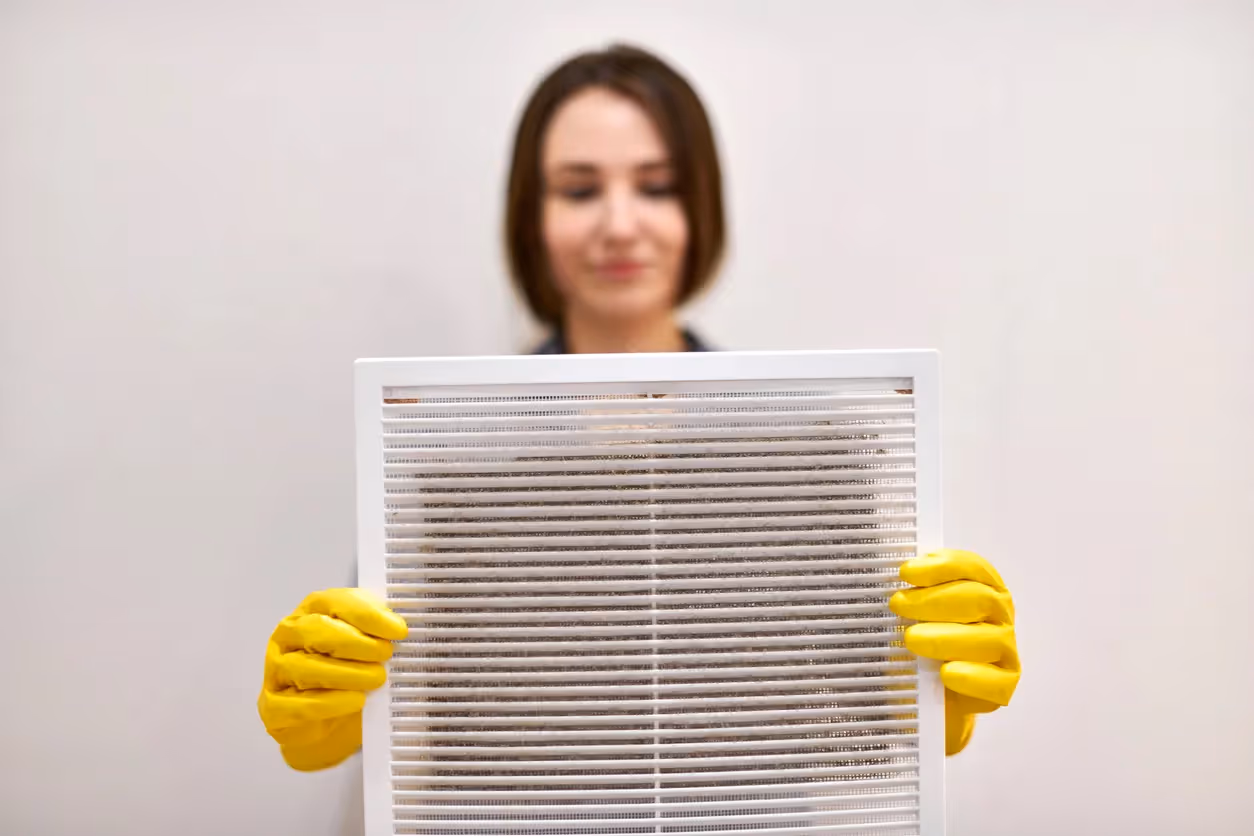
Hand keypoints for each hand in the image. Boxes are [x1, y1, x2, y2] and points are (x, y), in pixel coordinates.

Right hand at [257, 588, 408, 770]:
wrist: (327, 724)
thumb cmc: (346, 674)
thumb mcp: (365, 645)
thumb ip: (378, 630)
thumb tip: (399, 627)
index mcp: (311, 611)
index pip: (337, 602)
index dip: (370, 615)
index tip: (398, 630)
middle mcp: (288, 636)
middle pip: (317, 631)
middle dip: (357, 643)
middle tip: (385, 655)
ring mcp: (276, 670)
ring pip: (306, 667)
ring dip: (347, 674)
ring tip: (376, 679)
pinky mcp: (273, 706)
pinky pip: (298, 704)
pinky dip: (331, 703)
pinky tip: (355, 700)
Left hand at [889, 549, 1019, 754]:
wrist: (932, 696)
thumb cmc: (924, 645)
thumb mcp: (912, 616)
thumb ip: (908, 595)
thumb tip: (879, 578)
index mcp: (983, 588)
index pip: (972, 567)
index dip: (941, 565)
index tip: (906, 572)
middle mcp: (999, 617)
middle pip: (979, 599)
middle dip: (935, 599)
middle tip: (898, 604)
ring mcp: (1005, 652)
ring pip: (988, 639)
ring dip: (946, 637)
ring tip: (912, 639)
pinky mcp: (1003, 686)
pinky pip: (995, 682)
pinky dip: (970, 676)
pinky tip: (945, 673)